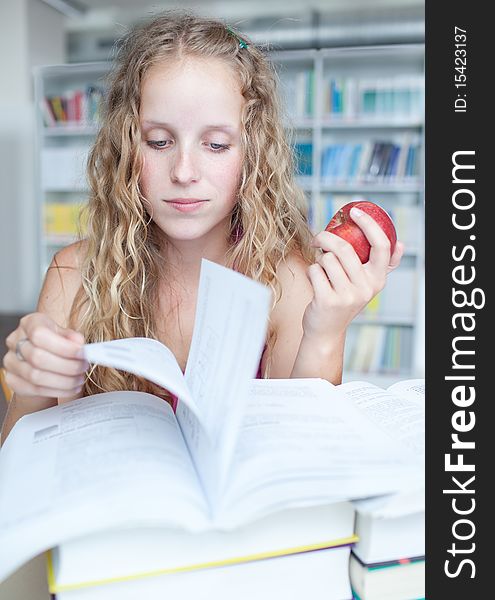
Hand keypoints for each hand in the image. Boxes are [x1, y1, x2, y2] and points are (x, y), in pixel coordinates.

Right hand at [3, 313, 87, 400]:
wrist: (42, 358)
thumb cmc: (55, 342)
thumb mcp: (65, 334)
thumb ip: (72, 337)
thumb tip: (79, 344)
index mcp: (29, 323)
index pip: (40, 335)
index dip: (63, 346)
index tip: (83, 354)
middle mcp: (15, 341)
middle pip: (38, 358)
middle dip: (67, 366)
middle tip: (83, 367)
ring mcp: (11, 362)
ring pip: (36, 377)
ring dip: (64, 381)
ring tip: (79, 379)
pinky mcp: (13, 380)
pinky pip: (35, 389)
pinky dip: (58, 390)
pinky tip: (72, 388)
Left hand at [303, 206, 403, 339]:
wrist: (326, 332)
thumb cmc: (344, 302)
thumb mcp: (366, 285)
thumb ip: (381, 266)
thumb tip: (402, 243)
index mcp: (378, 280)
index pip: (381, 246)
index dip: (369, 224)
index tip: (356, 211)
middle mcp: (366, 288)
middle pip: (345, 248)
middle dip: (326, 238)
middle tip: (318, 238)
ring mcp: (347, 296)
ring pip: (327, 259)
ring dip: (319, 261)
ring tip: (322, 272)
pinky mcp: (328, 301)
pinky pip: (315, 271)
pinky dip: (311, 272)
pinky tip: (315, 282)